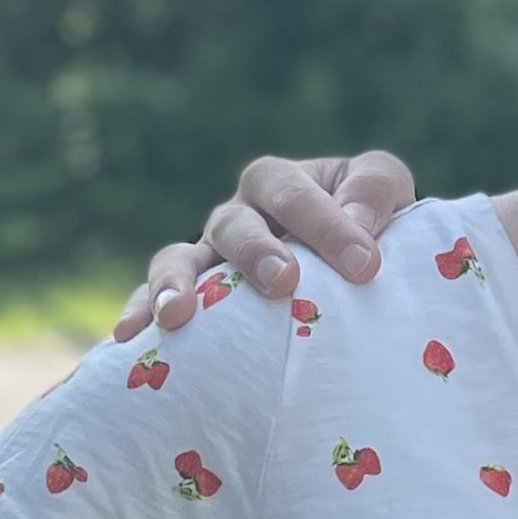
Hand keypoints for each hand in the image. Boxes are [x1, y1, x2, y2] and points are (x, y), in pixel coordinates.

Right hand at [109, 150, 416, 340]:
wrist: (359, 272)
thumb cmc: (372, 228)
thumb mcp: (386, 194)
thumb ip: (377, 190)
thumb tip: (358, 220)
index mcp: (284, 184)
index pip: (292, 191)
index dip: (325, 223)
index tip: (364, 263)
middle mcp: (239, 216)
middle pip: (233, 223)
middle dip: (256, 251)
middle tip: (285, 283)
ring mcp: (208, 258)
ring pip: (178, 258)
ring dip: (175, 283)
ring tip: (179, 315)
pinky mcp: (192, 299)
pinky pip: (152, 300)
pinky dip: (139, 311)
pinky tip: (131, 335)